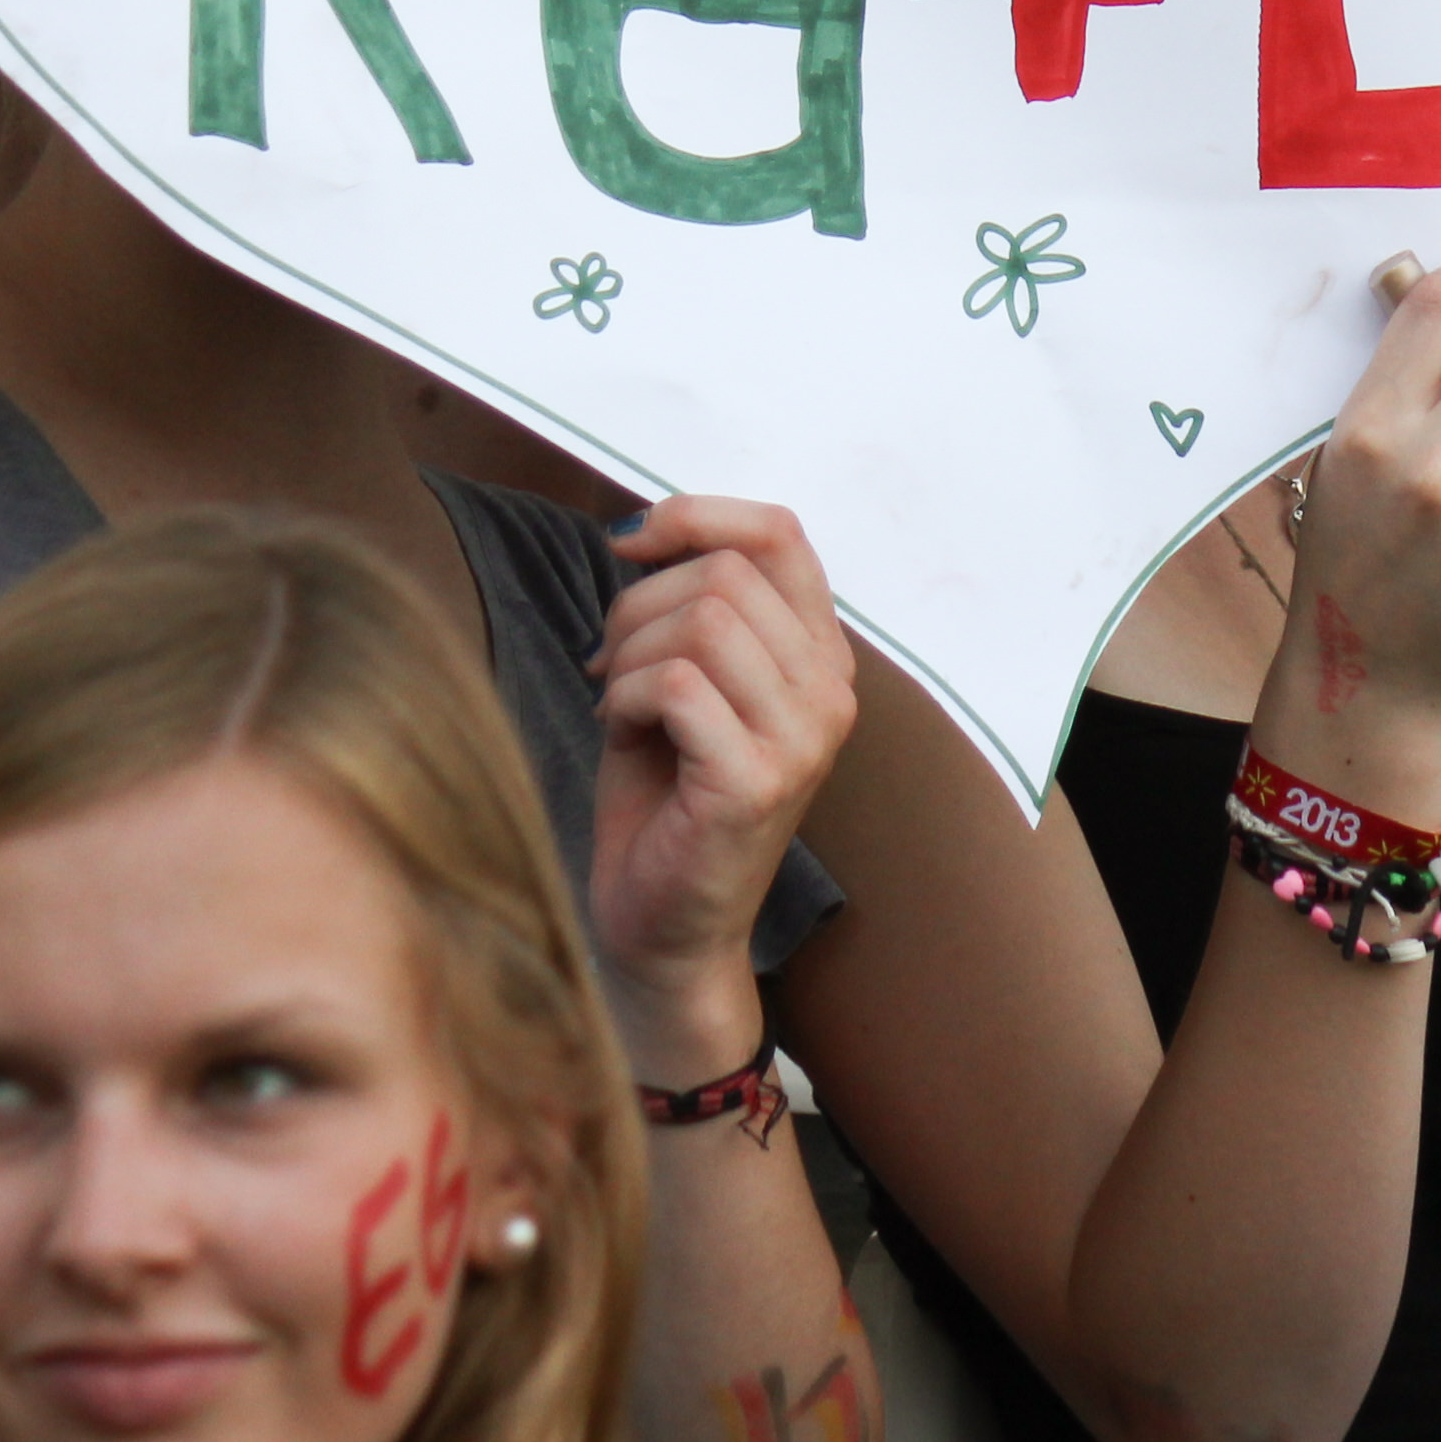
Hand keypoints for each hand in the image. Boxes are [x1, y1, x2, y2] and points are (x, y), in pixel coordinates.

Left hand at [592, 498, 861, 1039]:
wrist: (661, 926)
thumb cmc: (662, 799)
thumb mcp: (684, 679)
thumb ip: (689, 605)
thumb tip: (641, 530)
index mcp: (820, 657)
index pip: (779, 533)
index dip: (695, 515)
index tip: (628, 545)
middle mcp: (831, 691)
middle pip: (724, 573)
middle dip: (636, 605)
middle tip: (610, 665)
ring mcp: (804, 738)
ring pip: (701, 620)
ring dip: (627, 654)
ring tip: (617, 701)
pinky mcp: (758, 780)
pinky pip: (677, 683)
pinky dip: (624, 697)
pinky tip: (618, 731)